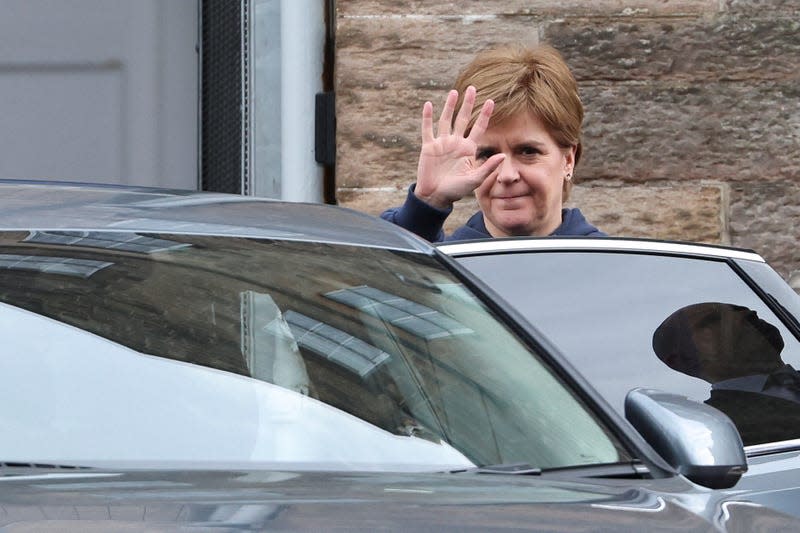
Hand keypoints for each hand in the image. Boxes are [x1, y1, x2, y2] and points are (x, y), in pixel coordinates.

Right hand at [414, 86, 504, 209]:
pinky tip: (428, 105)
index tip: (491, 101)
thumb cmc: (456, 190)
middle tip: (473, 88)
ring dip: (450, 106)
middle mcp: (455, 143)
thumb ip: (487, 167)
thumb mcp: (474, 180)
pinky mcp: (428, 147)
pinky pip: (427, 129)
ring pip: (446, 120)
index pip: (478, 128)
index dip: (484, 115)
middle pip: (462, 118)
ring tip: (454, 92)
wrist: (436, 196)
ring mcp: (441, 143)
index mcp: (468, 149)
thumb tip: (502, 155)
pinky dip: (427, 117)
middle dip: (468, 104)